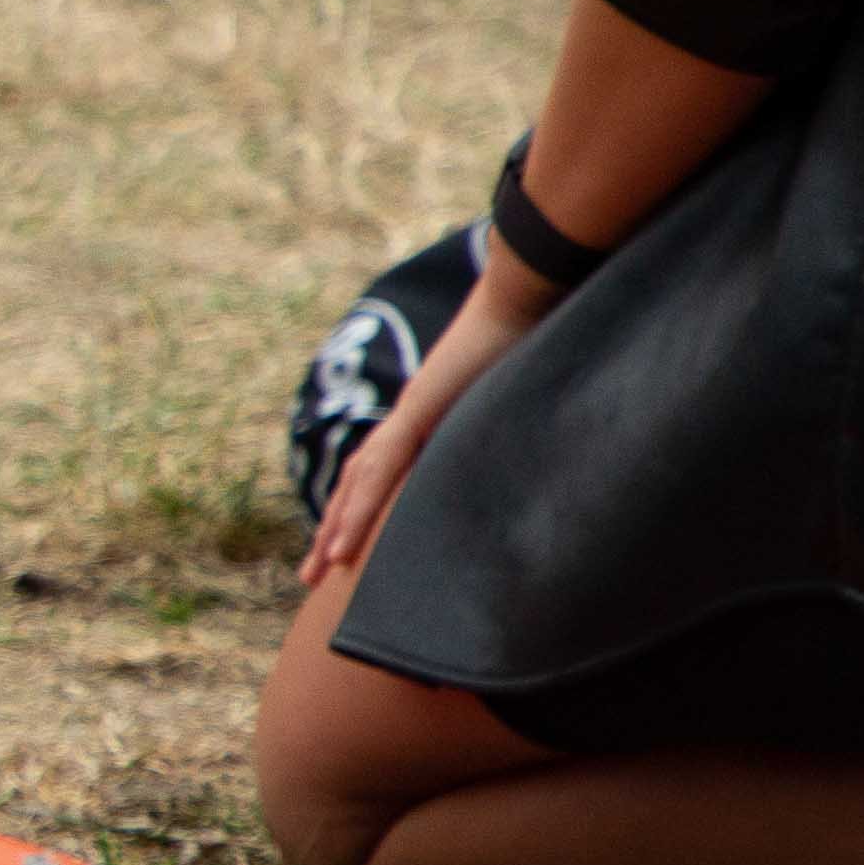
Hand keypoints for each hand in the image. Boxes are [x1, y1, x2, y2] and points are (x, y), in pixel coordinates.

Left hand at [302, 251, 555, 592]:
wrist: (533, 288)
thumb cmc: (541, 332)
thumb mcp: (526, 397)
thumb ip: (520, 427)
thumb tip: (552, 453)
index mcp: (432, 417)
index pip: (385, 472)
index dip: (363, 509)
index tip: (347, 550)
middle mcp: (412, 416)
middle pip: (359, 483)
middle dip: (335, 529)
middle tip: (311, 576)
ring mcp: (412, 412)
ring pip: (361, 483)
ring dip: (338, 530)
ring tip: (319, 573)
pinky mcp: (421, 409)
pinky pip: (384, 470)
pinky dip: (361, 511)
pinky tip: (343, 548)